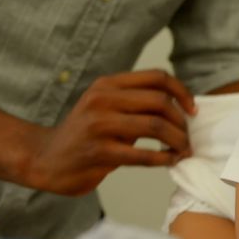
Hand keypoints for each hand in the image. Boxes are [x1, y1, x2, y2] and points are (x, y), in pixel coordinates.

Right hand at [22, 69, 196, 195]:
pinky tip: (170, 161)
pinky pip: (143, 155)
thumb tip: (180, 107)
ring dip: (178, 140)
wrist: (46, 159)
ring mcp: (99, 125)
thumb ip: (135, 103)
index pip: (157, 77)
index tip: (193, 110)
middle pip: (160, 102)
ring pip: (156, 126)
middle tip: (188, 137)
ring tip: (184, 150)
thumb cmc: (85, 136)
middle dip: (182, 122)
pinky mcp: (99, 152)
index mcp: (108, 85)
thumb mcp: (106, 108)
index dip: (182, 92)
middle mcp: (103, 99)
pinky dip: (164, 159)